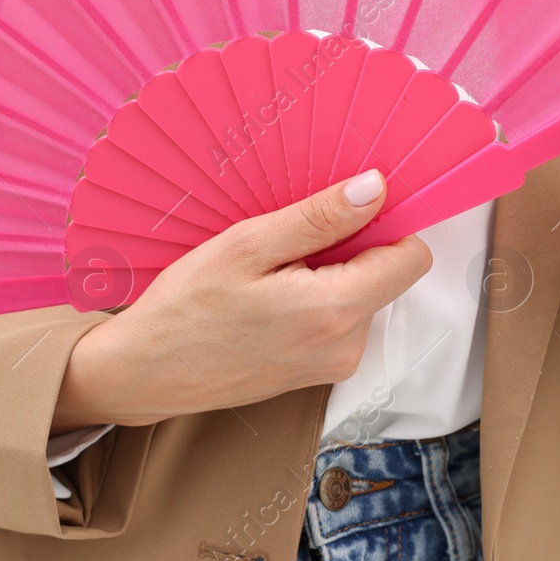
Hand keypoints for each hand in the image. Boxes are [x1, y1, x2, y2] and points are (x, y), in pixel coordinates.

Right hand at [52, 170, 431, 430]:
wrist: (147, 371)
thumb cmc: (185, 310)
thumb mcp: (248, 245)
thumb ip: (320, 218)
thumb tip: (375, 189)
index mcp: (335, 311)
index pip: (412, 258)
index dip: (386, 225)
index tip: (346, 213)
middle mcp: (347, 346)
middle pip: (386, 274)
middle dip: (348, 249)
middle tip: (287, 246)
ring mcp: (334, 364)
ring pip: (362, 295)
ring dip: (328, 275)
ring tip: (269, 275)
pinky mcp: (319, 371)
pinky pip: (339, 319)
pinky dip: (315, 299)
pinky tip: (268, 297)